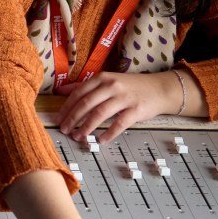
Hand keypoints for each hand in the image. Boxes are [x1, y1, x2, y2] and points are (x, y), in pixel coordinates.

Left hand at [54, 70, 178, 142]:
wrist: (159, 89)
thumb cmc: (130, 87)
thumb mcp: (108, 80)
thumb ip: (86, 86)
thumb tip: (62, 90)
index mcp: (102, 78)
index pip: (79, 93)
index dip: (67, 107)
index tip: (58, 118)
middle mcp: (112, 85)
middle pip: (87, 103)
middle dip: (73, 118)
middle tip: (65, 130)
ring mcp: (124, 97)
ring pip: (100, 113)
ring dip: (87, 127)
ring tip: (79, 136)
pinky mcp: (136, 109)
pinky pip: (119, 124)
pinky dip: (108, 133)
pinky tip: (101, 140)